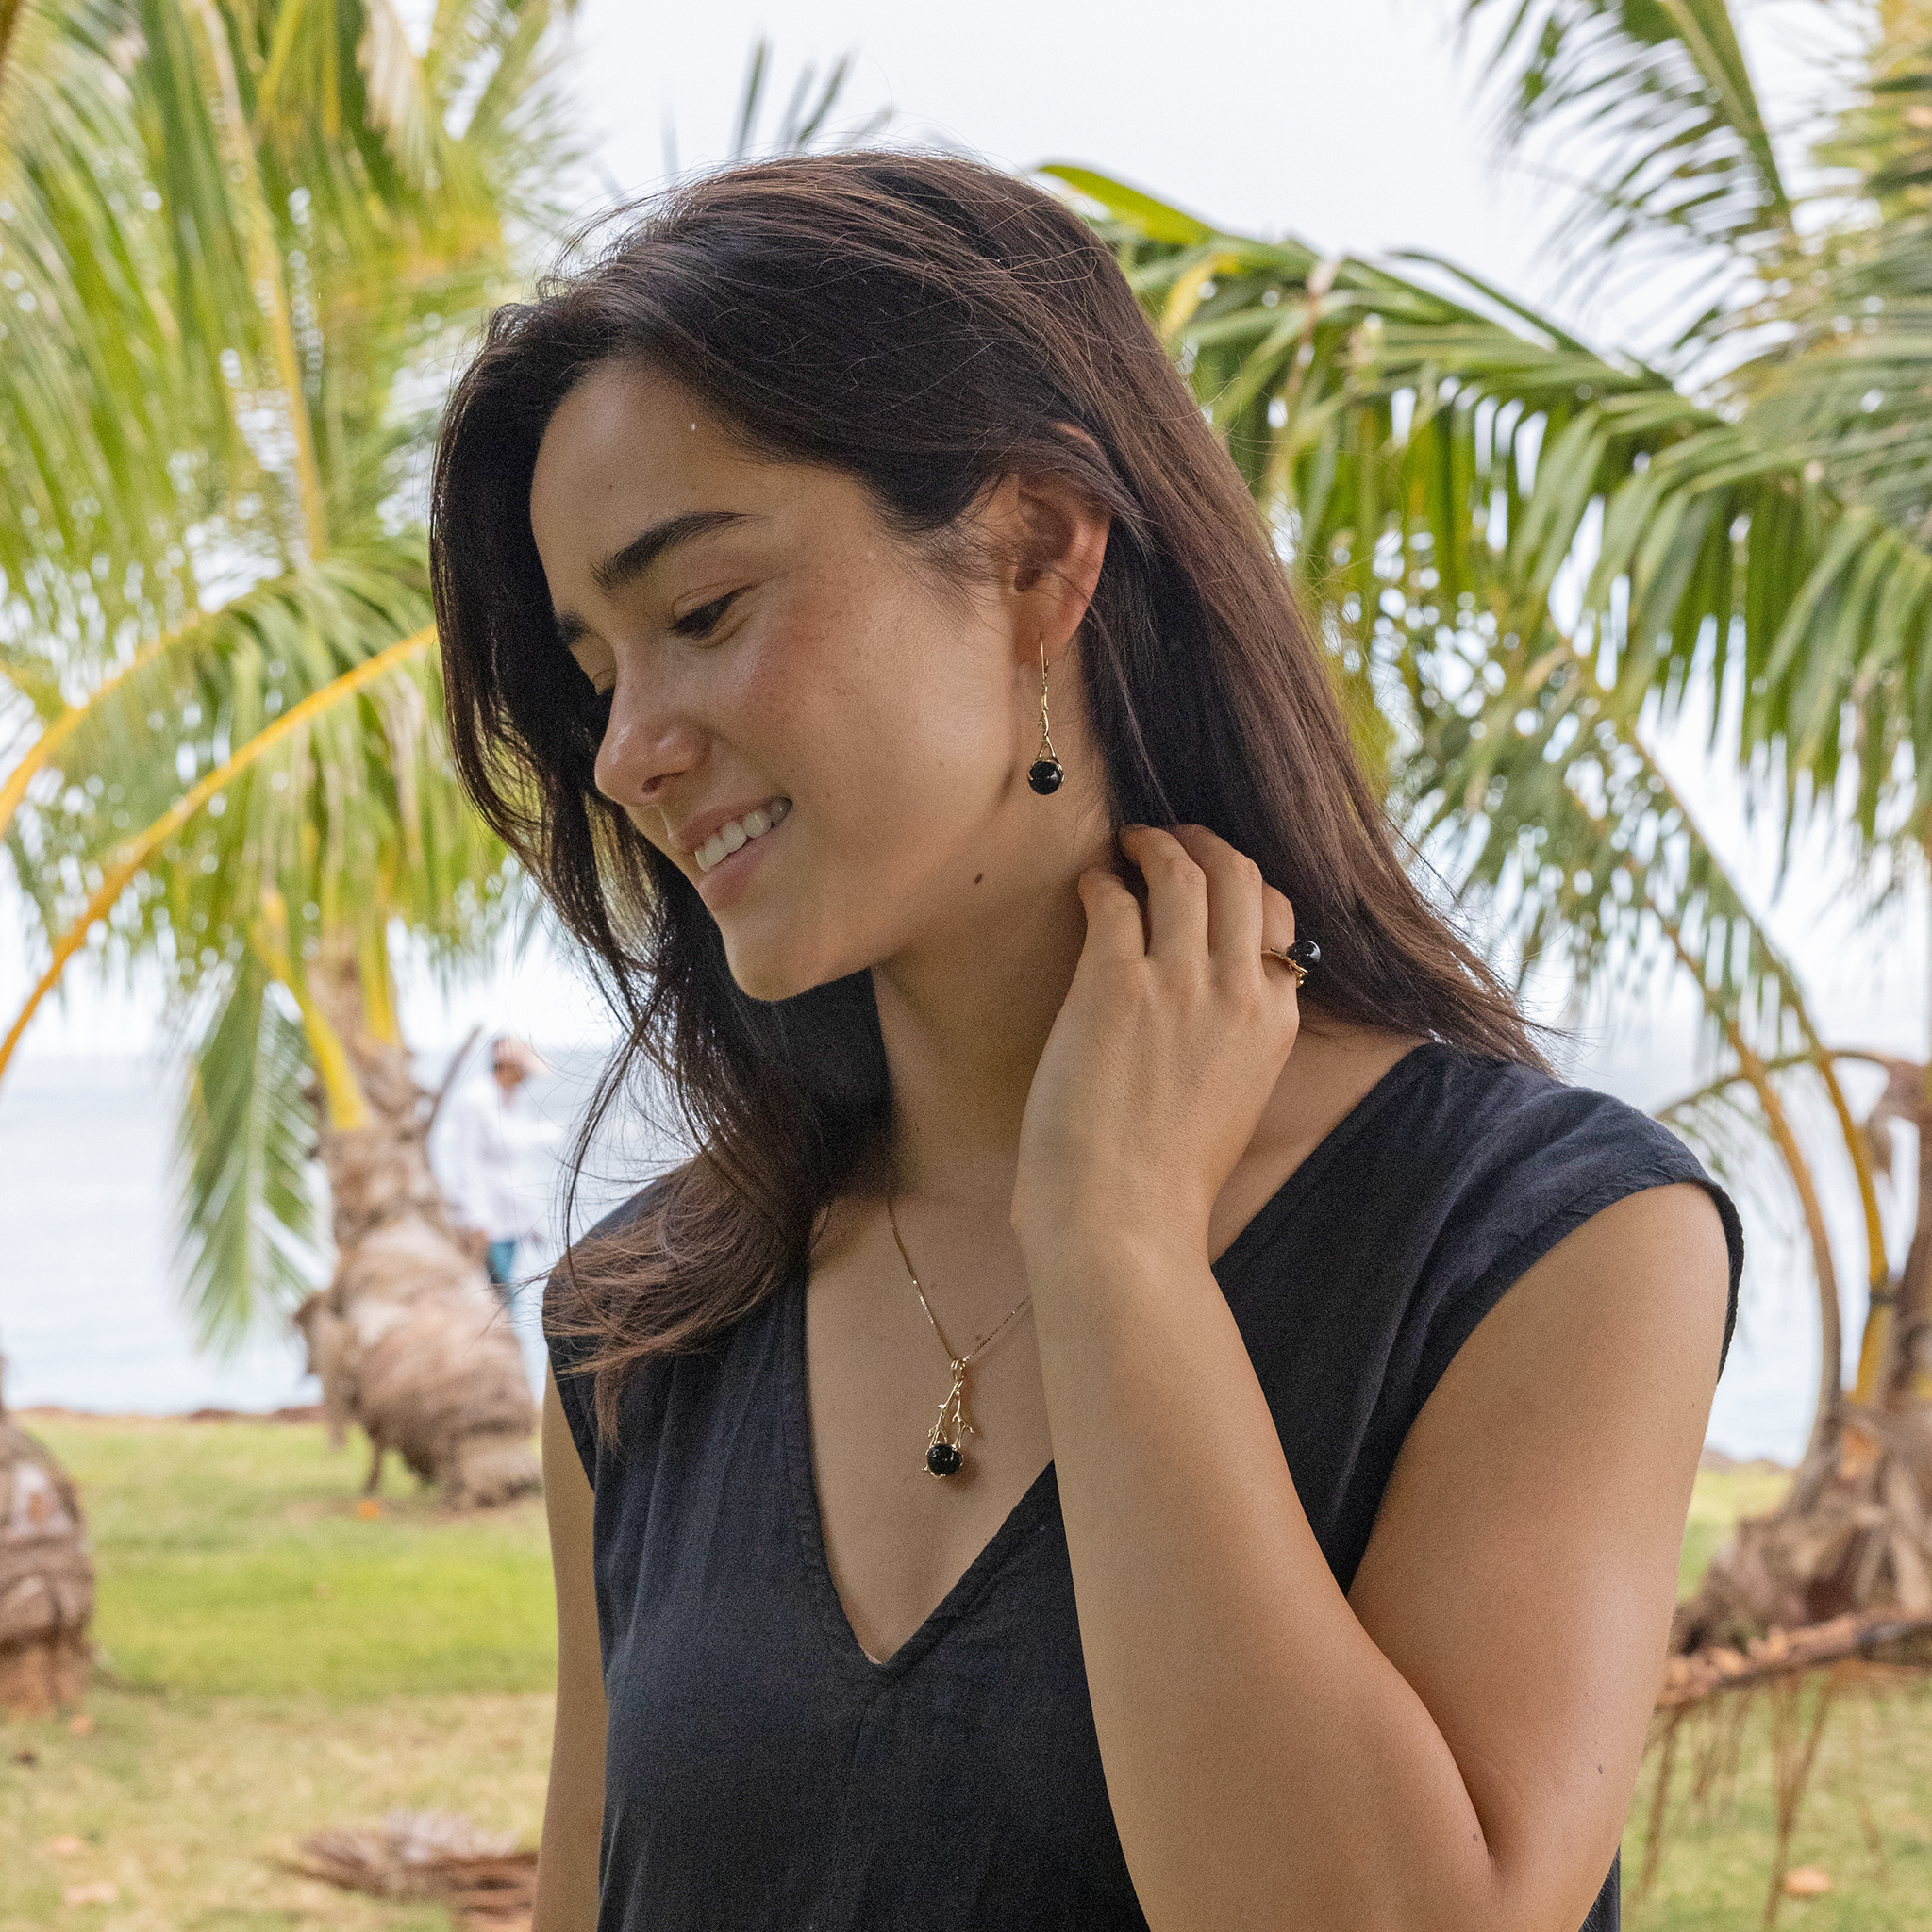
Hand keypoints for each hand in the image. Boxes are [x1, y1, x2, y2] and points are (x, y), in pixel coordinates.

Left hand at [1012, 824, 1302, 1266]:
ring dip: (1152, 844)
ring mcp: (1179, 983)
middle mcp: (1238, 991)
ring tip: (1126, 844)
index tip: (1207, 878)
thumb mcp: (1233, 1099)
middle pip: (1238, 874)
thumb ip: (1234, 1040)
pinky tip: (1089, 886)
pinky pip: (1114, 899)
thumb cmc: (1165, 1178)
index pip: (1277, 916)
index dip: (1240, 884)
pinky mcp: (1115, 984)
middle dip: (1202, 842)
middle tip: (1165, 839)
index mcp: (1273, 1021)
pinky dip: (1102, 880)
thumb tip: (1210, 1003)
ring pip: (1182, 870)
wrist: (1123, 1220)